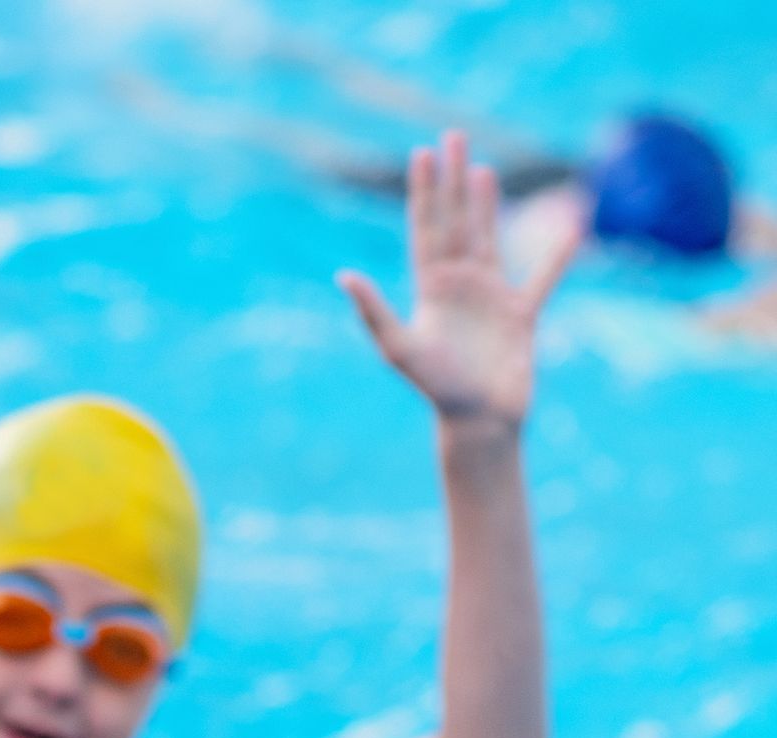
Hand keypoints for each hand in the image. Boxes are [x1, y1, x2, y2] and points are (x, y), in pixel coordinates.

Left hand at [340, 131, 576, 428]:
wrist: (478, 422)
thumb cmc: (437, 389)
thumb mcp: (400, 347)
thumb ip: (373, 311)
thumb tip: (343, 276)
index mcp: (431, 288)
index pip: (426, 227)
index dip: (424, 191)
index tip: (422, 152)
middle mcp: (458, 286)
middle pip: (455, 221)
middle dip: (453, 180)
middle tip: (453, 135)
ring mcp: (490, 298)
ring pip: (489, 237)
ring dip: (486, 205)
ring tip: (483, 170)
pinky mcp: (520, 316)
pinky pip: (543, 278)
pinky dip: (556, 256)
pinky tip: (572, 230)